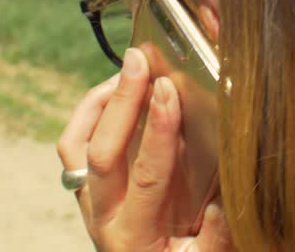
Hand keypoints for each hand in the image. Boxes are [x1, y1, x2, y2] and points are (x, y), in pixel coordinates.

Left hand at [56, 48, 232, 251]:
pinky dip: (89, 113)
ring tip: (125, 72)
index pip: (146, 175)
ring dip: (98, 103)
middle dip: (123, 100)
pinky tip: (114, 92)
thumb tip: (221, 205)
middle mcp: (102, 218)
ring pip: (75, 145)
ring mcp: (89, 203)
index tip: (169, 90)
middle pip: (101, 152)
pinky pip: (73, 147)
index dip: (158, 130)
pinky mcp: (85, 191)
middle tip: (140, 60)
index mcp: (134, 236)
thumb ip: (215, 239)